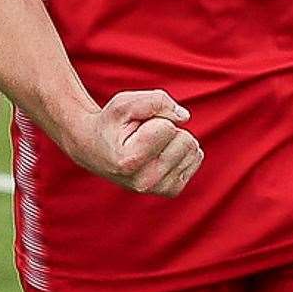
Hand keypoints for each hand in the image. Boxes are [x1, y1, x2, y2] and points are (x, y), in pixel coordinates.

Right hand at [67, 89, 203, 197]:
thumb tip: (185, 117)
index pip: (168, 127)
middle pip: (185, 140)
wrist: (97, 150)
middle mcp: (145, 182)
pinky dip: (182, 149)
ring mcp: (159, 189)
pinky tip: (161, 152)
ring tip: (150, 143)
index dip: (156, 118)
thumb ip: (155, 101)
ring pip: (193, 149)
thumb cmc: (112, 123)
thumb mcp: (125, 103)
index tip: (135, 127)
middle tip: (143, 134)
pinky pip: (195, 159)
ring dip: (175, 139)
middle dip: (168, 128)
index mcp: (130, 162)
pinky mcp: (171, 190)